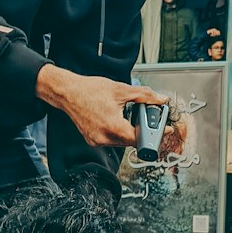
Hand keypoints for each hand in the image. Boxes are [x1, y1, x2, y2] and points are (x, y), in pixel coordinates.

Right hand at [37, 63, 166, 148]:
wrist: (68, 93)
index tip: (163, 129)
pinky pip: (111, 140)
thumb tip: (161, 100)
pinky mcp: (92, 140)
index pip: (140, 138)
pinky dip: (117, 132)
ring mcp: (97, 141)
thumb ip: (144, 96)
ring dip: (128, 132)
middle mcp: (104, 138)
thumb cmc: (90, 90)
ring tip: (126, 116)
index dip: (154, 134)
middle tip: (146, 119)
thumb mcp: (121, 90)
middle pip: (131, 141)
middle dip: (141, 131)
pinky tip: (114, 119)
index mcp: (113, 127)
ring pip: (121, 142)